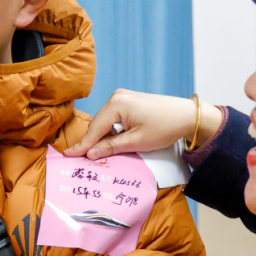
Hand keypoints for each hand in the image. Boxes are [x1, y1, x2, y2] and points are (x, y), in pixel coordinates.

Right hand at [65, 89, 224, 159]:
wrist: (187, 115)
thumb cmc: (164, 127)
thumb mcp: (136, 142)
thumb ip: (111, 147)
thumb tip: (91, 153)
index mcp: (116, 104)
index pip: (94, 129)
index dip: (82, 145)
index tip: (68, 155)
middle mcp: (117, 97)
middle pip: (98, 124)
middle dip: (91, 141)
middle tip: (79, 158)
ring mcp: (123, 97)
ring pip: (105, 121)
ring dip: (102, 136)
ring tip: (94, 153)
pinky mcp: (129, 100)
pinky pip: (113, 117)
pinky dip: (111, 130)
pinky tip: (110, 142)